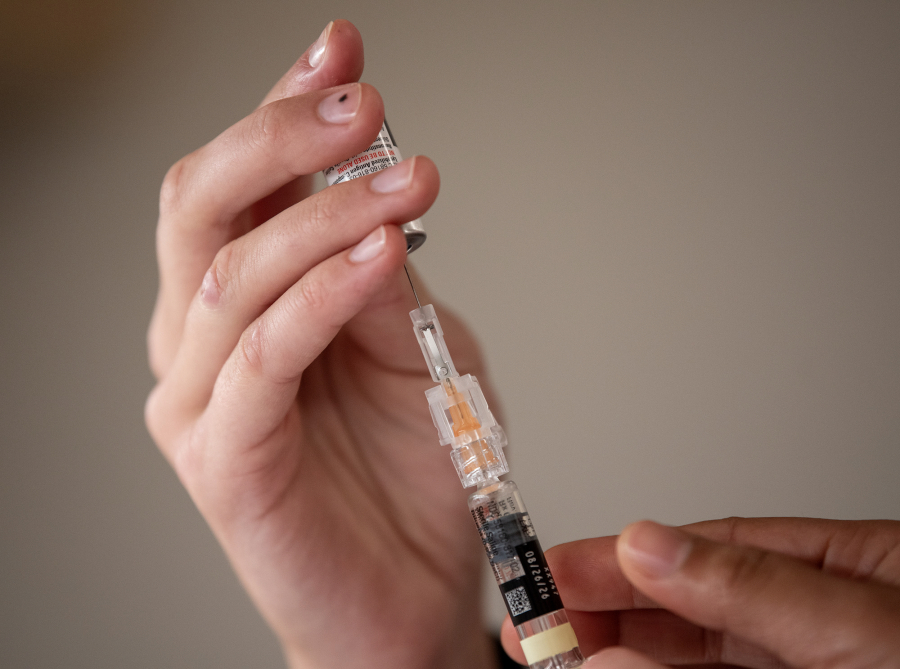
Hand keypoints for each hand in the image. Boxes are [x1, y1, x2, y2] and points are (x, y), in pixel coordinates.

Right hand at [145, 20, 493, 668]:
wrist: (414, 593)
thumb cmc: (413, 474)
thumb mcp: (417, 349)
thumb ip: (384, 277)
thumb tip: (374, 196)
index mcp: (248, 303)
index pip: (245, 185)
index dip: (284, 109)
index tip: (341, 47)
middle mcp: (204, 340)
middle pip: (205, 207)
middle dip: (282, 140)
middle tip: (360, 101)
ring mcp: (201, 400)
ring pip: (231, 275)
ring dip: (319, 214)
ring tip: (400, 180)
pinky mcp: (222, 461)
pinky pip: (260, 358)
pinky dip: (319, 296)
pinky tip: (375, 256)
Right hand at [501, 518, 899, 667]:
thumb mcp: (862, 624)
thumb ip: (753, 586)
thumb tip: (654, 546)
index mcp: (845, 567)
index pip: (709, 547)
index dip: (626, 556)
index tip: (559, 568)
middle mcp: (817, 622)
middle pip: (689, 607)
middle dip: (609, 607)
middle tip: (542, 620)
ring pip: (691, 662)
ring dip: (622, 657)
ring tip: (565, 659)